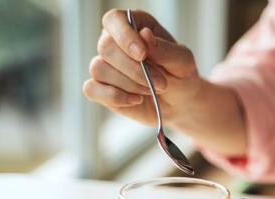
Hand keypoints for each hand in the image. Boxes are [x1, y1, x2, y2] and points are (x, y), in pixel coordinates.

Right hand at [83, 9, 201, 125]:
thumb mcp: (182, 62)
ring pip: (99, 69)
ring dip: (129, 84)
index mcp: (134, 26)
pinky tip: (135, 100)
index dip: (124, 36)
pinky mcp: (101, 88)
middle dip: (135, 70)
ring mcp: (105, 65)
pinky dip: (115, 97)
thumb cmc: (180, 75)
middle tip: (161, 83)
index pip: (114, 20)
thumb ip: (165, 49)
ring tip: (151, 90)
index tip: (142, 54)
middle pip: (106, 47)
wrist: (178, 102)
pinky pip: (92, 89)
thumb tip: (144, 34)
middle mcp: (115, 42)